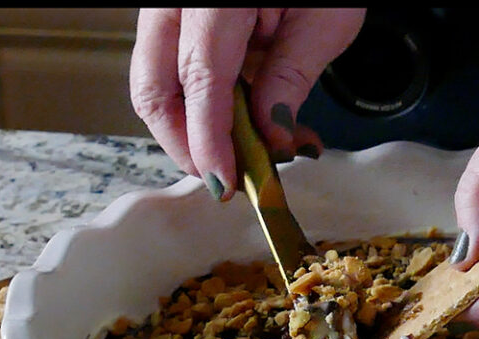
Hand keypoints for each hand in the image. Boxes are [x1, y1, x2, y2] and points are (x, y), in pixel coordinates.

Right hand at [130, 8, 365, 199]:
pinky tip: (233, 119)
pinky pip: (171, 70)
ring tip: (233, 151)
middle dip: (183, 143)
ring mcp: (169, 6)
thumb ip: (291, 80)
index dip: (208, 140)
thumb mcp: (325, 20)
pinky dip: (198, 104)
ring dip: (189, 128)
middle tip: (221, 175)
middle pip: (153, 88)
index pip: (200, 79)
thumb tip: (269, 139)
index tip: (224, 181)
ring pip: (154, 83)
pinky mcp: (175, 17)